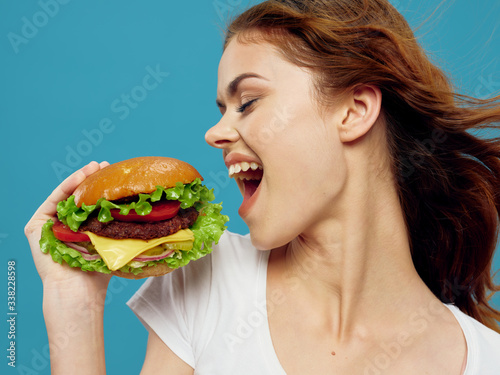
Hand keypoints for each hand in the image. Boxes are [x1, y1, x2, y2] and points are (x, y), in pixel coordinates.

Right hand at [25, 161, 111, 289]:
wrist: (80, 291)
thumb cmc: (99, 273)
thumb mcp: (112, 243)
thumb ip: (121, 227)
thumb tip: (150, 211)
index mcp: (79, 229)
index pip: (89, 203)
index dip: (101, 187)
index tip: (115, 173)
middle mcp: (62, 225)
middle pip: (77, 197)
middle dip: (91, 179)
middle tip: (106, 166)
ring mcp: (47, 225)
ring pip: (65, 196)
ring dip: (80, 178)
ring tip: (95, 167)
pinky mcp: (35, 227)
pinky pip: (53, 201)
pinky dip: (66, 187)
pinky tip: (80, 177)